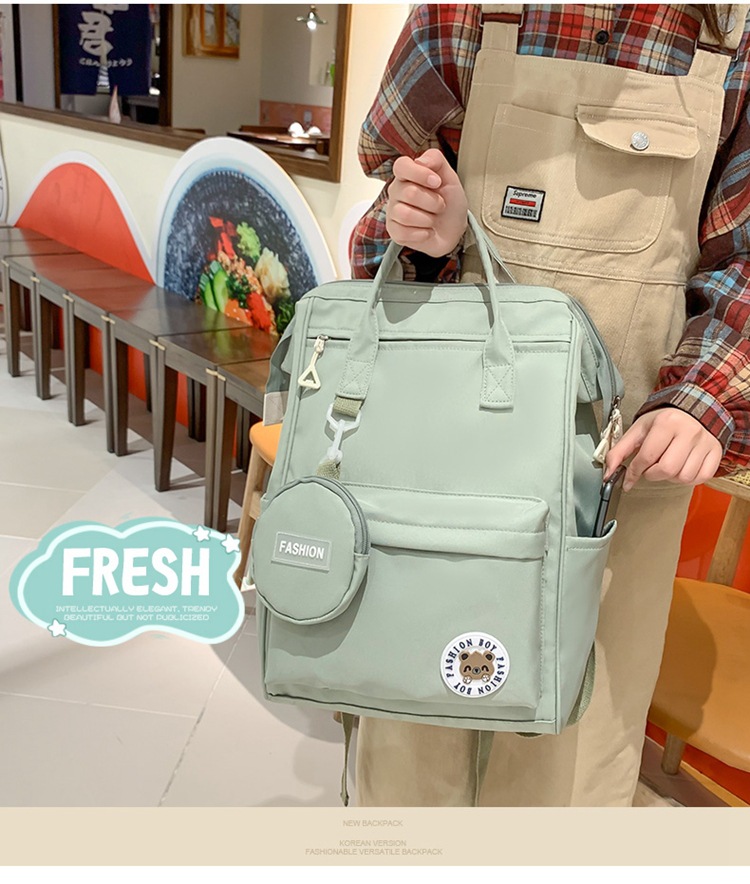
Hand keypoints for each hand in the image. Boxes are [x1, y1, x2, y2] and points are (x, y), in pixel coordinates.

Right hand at [385, 148, 468, 257]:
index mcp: (407, 175)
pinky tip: (427, 231)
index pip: (401, 166)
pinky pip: (404, 232)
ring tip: (433, 219)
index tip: (437, 183)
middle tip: (440, 205)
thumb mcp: (450, 178)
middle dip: (433, 202)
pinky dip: (423, 234)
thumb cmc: (449, 202)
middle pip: (410, 193)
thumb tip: (421, 161)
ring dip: (428, 219)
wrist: (453, 229)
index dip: (420, 174)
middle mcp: (396, 191)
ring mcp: (393, 212)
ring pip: (406, 215)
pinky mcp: (394, 231)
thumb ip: (436, 160)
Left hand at [604, 408, 722, 491]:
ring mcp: (705, 443)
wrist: (694, 410)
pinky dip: (688, 479)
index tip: (627, 480)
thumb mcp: (639, 430)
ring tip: (666, 465)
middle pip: (666, 469)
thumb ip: (620, 450)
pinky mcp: (716, 452)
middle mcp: (688, 432)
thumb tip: (608, 473)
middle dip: (652, 474)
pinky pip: (700, 478)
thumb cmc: (664, 421)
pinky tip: (681, 468)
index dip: (633, 472)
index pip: (646, 457)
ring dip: (670, 477)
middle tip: (650, 467)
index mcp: (667, 423)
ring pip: (684, 477)